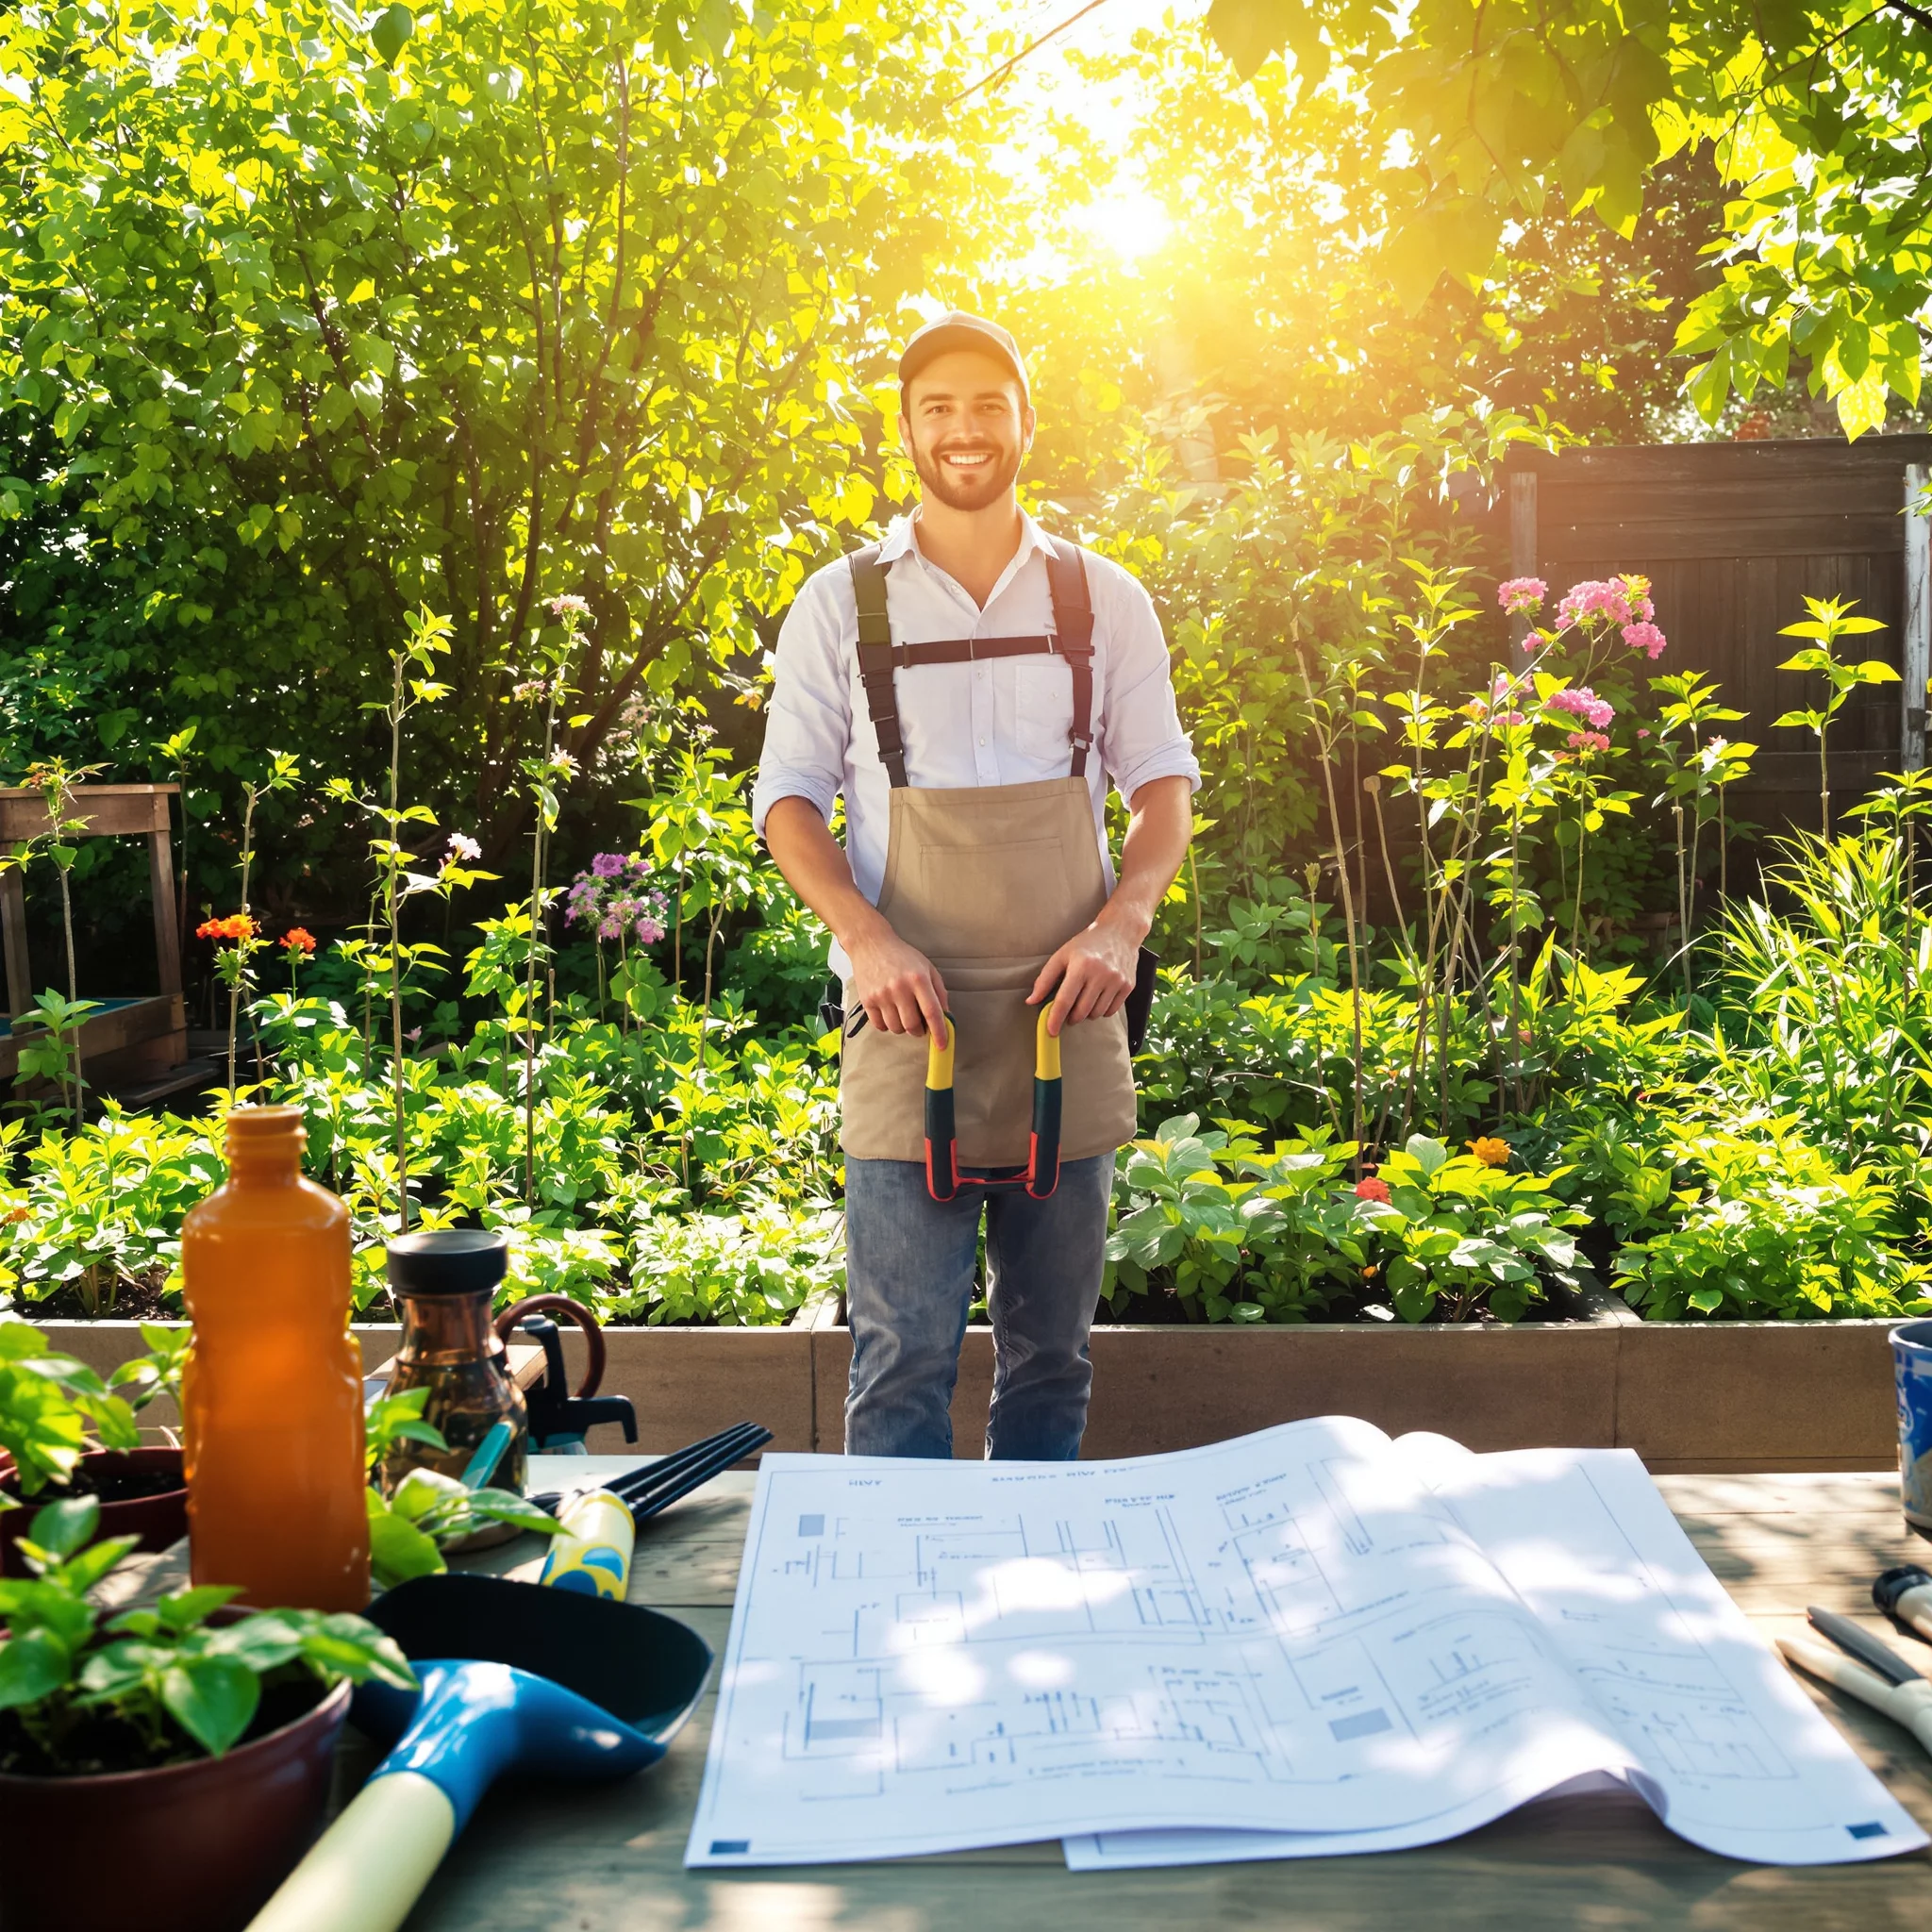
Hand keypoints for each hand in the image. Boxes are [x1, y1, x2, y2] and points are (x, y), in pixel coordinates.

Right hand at [846, 917, 948, 1037]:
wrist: (871, 944)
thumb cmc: (902, 956)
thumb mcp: (927, 968)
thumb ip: (939, 992)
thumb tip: (945, 1018)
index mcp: (919, 979)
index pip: (932, 1012)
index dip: (939, 1032)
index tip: (942, 1045)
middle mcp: (900, 987)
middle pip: (913, 1025)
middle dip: (919, 1030)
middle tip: (920, 1023)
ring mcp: (882, 994)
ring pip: (896, 1028)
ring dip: (903, 1027)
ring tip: (903, 1013)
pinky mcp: (867, 1000)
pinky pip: (880, 1026)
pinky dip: (887, 1025)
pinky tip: (889, 1013)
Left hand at [1027, 913, 1139, 1035]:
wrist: (1120, 932)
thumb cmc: (1088, 943)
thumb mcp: (1062, 955)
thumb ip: (1045, 979)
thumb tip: (1032, 1000)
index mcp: (1081, 966)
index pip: (1065, 1000)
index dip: (1056, 1018)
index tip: (1051, 1031)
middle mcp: (1100, 974)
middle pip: (1081, 1011)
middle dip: (1071, 1017)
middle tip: (1068, 1013)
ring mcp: (1116, 981)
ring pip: (1096, 1013)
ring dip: (1086, 1014)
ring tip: (1083, 1001)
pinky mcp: (1128, 986)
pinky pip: (1111, 1011)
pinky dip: (1101, 1011)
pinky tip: (1097, 999)